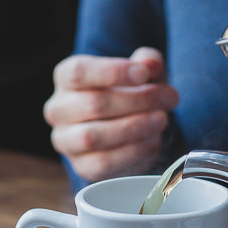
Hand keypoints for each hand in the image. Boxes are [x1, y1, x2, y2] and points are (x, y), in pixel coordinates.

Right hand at [43, 46, 179, 181]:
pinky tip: (152, 141)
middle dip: (138, 100)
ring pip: (93, 136)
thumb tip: (150, 64)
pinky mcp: (81, 165)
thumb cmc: (129, 92)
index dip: (113, 72)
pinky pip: (103, 163)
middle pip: (93, 104)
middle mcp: (58, 109)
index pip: (78, 73)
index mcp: (65, 78)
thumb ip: (147, 62)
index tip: (144, 74)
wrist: (126, 127)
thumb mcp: (141, 71)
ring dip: (134, 127)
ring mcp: (66, 140)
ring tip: (161, 119)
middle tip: (169, 98)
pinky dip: (132, 152)